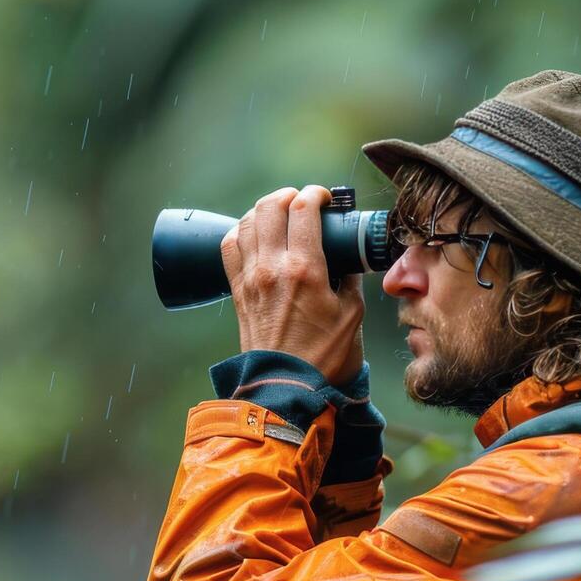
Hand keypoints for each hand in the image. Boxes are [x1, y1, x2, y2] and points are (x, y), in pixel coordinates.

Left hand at [220, 184, 365, 386]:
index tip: (324, 198)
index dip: (314, 194)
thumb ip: (352, 279)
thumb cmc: (322, 356)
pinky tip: (253, 233)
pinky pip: (229, 247)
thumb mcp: (352, 314)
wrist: (285, 387)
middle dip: (288, 196)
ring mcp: (250, 278)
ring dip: (263, 210)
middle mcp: (272, 267)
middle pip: (270, 207)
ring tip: (279, 212)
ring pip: (246, 222)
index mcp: (305, 269)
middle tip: (301, 202)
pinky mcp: (237, 290)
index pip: (303, 210)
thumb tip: (349, 259)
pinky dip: (240, 231)